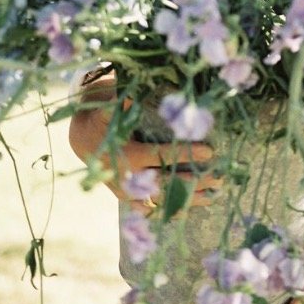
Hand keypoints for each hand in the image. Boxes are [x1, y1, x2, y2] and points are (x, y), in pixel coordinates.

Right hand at [67, 69, 219, 209]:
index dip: (185, 154)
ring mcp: (128, 191)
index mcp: (128, 154)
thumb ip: (122, 102)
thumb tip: (135, 92)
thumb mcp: (108, 109)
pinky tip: (189, 210)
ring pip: (161, 200)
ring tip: (212, 197)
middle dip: (194, 182)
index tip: (209, 151)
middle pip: (167, 183)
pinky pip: (149, 209)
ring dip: (187, 200)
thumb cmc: (102, 120)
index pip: (162, 156)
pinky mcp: (126, 198)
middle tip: (219, 179)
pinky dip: (168, 212)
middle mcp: (129, 177)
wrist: (84, 141)